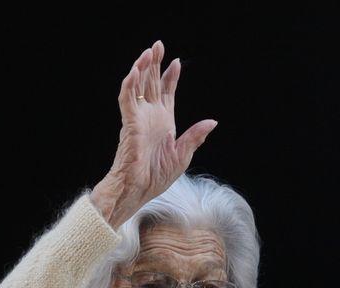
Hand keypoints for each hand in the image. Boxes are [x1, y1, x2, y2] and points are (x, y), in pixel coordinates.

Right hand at [91, 40, 217, 227]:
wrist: (140, 189)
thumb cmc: (157, 177)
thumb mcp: (183, 155)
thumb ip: (195, 136)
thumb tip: (212, 122)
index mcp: (163, 122)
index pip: (165, 93)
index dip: (170, 76)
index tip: (177, 61)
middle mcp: (150, 117)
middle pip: (151, 83)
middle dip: (155, 64)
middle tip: (158, 45)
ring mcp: (138, 118)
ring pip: (138, 87)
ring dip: (142, 68)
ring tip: (148, 52)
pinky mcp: (129, 124)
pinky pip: (127, 100)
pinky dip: (130, 85)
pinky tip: (135, 71)